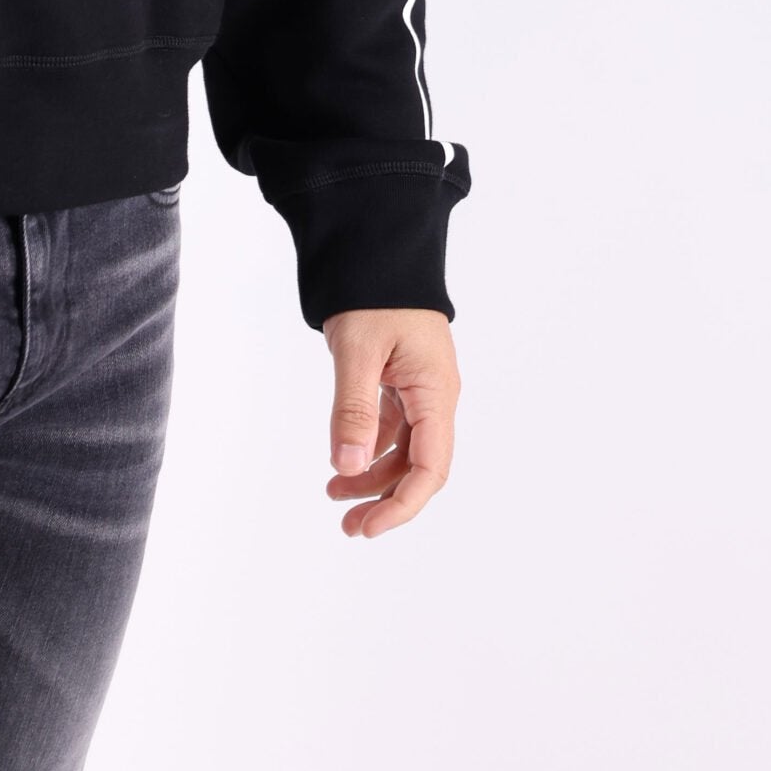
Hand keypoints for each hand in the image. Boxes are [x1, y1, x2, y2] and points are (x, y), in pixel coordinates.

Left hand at [321, 306, 459, 537]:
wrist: (376, 243)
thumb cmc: (373, 291)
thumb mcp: (358, 350)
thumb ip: (353, 409)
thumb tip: (346, 467)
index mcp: (435, 391)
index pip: (430, 467)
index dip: (403, 504)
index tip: (370, 527)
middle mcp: (434, 395)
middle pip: (418, 465)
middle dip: (385, 499)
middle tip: (348, 526)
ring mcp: (419, 386)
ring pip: (403, 448)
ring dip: (372, 475)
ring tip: (334, 496)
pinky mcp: (401, 377)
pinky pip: (391, 425)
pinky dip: (367, 446)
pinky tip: (342, 460)